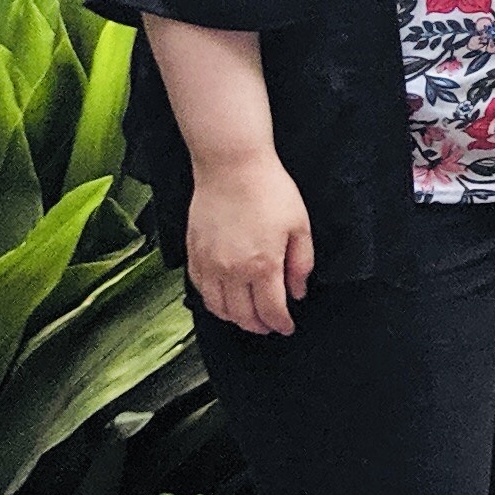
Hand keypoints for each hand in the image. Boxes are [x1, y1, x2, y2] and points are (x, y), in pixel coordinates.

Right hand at [185, 151, 311, 336]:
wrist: (231, 166)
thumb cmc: (270, 191)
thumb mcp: (300, 227)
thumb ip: (301, 264)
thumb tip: (297, 292)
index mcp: (262, 266)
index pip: (270, 310)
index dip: (281, 324)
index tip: (287, 327)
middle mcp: (231, 270)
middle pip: (243, 315)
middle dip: (259, 326)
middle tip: (270, 326)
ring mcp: (209, 263)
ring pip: (218, 307)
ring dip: (234, 319)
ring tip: (248, 318)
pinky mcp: (193, 253)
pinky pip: (200, 289)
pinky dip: (212, 302)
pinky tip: (224, 300)